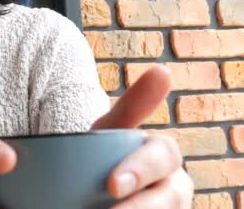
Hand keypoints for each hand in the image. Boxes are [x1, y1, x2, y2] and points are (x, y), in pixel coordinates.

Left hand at [91, 66, 193, 207]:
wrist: (90, 182)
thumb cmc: (103, 151)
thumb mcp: (111, 128)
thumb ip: (133, 105)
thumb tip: (164, 70)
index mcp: (163, 155)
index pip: (162, 157)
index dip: (140, 170)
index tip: (111, 184)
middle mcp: (174, 185)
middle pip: (169, 198)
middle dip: (140, 207)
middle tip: (106, 206)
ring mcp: (169, 207)